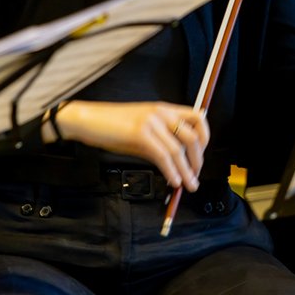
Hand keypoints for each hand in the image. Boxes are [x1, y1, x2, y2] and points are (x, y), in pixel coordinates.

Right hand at [53, 101, 208, 190]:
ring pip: (179, 150)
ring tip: (188, 185)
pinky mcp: (140, 134)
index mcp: (164, 108)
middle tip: (195, 175)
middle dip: (197, 160)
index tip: (201, 155)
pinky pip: (163, 156)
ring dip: (186, 171)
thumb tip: (177, 163)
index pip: (197, 117)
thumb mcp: (142, 129)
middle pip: (192, 137)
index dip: (205, 138)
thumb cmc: (113, 126)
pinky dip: (172, 171)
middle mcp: (161, 112)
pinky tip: (173, 181)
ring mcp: (151, 122)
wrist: (88, 120)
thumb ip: (160, 140)